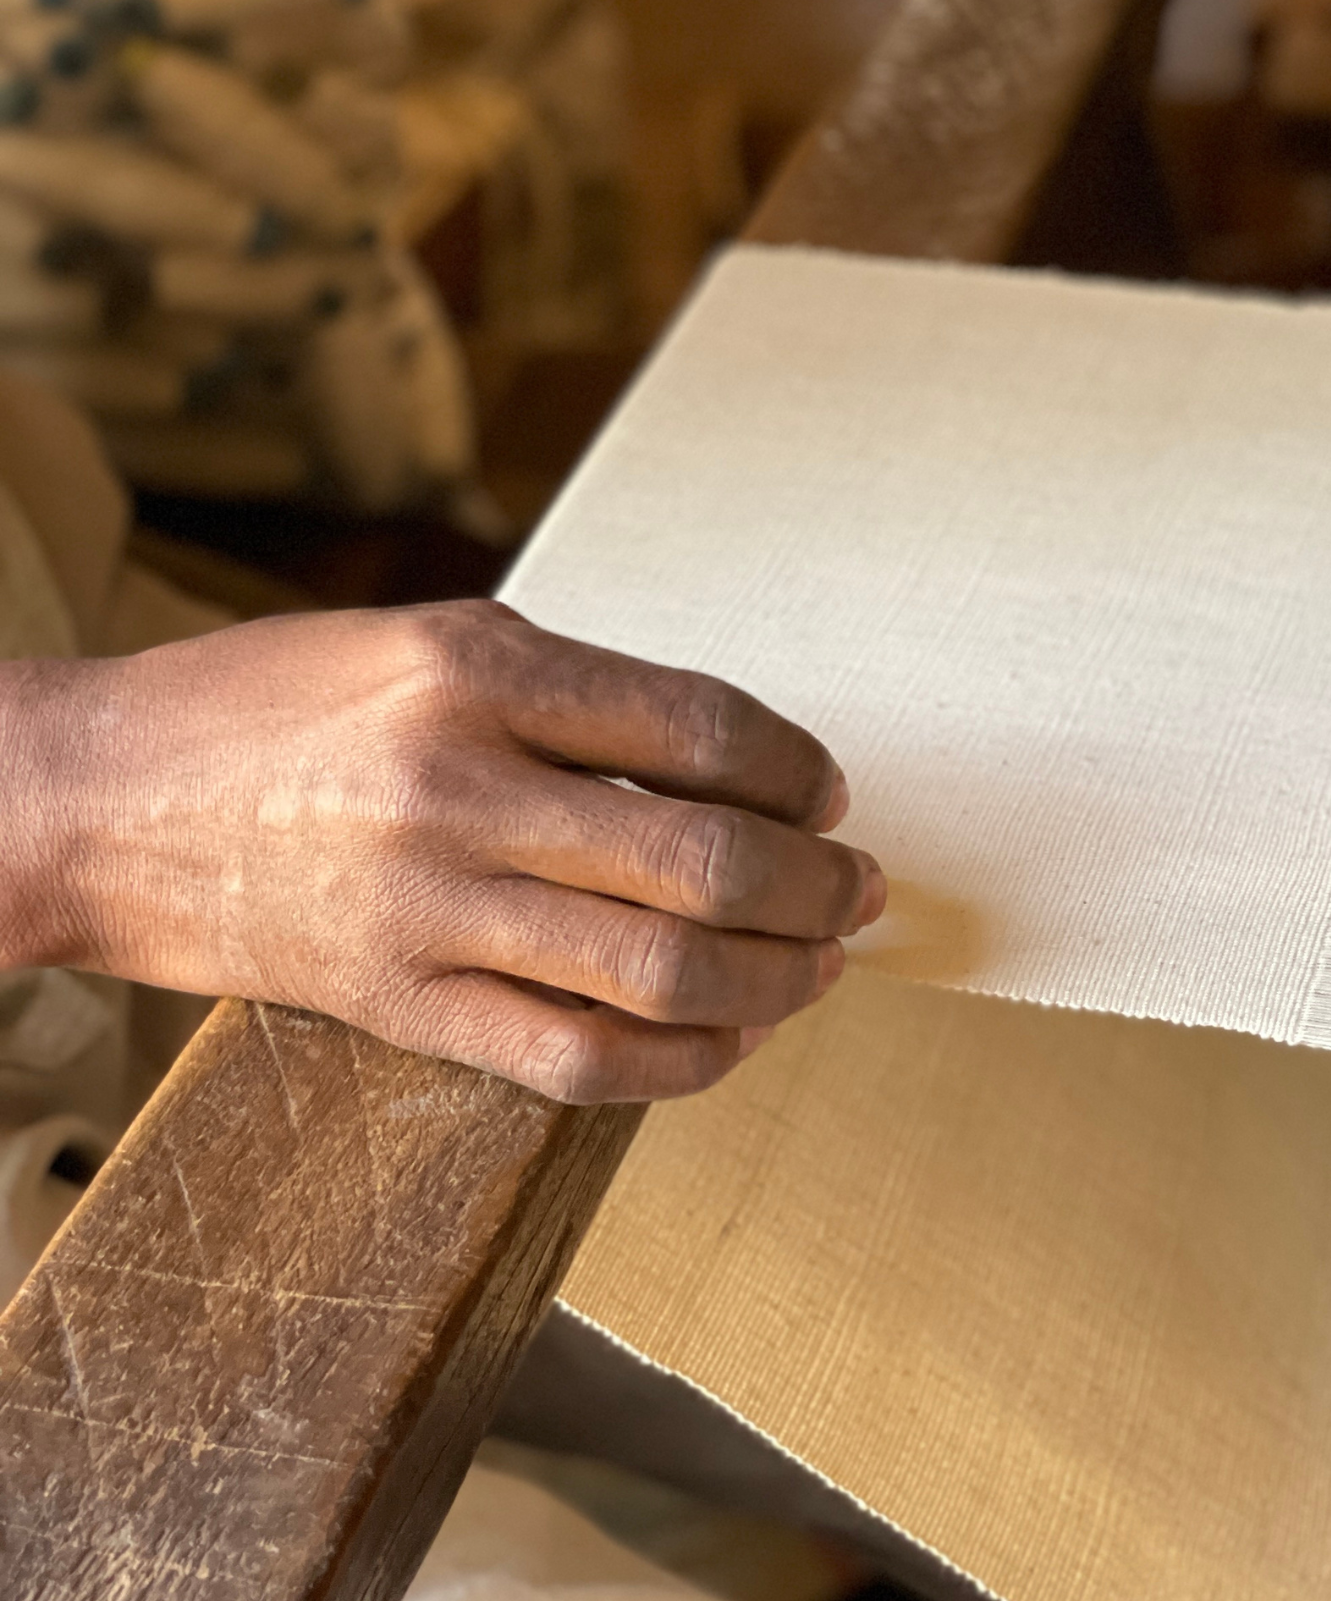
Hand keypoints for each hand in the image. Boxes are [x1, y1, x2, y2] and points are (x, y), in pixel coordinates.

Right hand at [0, 601, 881, 1102]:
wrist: (96, 800)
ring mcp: (429, 907)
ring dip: (775, 977)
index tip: (828, 792)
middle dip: (817, 885)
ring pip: (659, 971)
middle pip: (704, 859)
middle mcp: (462, 785)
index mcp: (479, 669)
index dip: (799, 770)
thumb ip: (573, 694)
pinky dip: (679, 1062)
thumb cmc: (269, 705)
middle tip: (860, 890)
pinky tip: (727, 1039)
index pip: (701, 728)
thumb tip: (728, 765)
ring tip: (820, 964)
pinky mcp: (398, 1005)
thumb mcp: (427, 642)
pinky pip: (572, 1059)